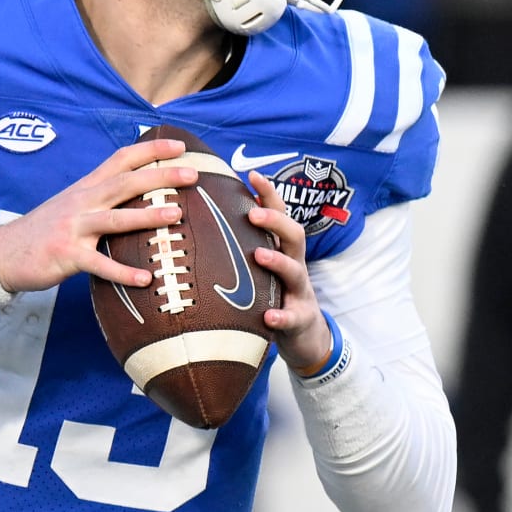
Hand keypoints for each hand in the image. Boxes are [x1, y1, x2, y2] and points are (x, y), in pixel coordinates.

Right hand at [0, 139, 196, 292]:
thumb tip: (139, 191)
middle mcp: (82, 202)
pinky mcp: (67, 255)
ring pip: (115, 218)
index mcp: (86, 187)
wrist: (3, 252)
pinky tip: (146, 279)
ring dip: (147, 216)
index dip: (150, 150)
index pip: (121, 159)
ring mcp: (73, 228)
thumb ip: (102, 194)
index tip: (180, 147)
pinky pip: (100, 264)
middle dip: (160, 175)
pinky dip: (123, 272)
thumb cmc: (46, 230)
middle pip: (125, 183)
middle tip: (192, 173)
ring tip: (176, 215)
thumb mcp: (73, 203)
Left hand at [246, 170, 330, 370]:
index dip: (269, 194)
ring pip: (295, 271)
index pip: (279, 215)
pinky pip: (292, 317)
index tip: (251, 175)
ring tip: (259, 255)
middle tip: (252, 213)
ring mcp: (299, 292)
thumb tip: (206, 219)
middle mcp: (294, 265)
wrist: (306, 336)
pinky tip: (268, 317)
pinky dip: (281, 316)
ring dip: (278, 261)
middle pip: (294, 235)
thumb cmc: (275, 294)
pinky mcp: (299, 320)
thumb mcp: (263, 268)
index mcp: (283, 250)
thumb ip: (244, 246)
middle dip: (275, 221)